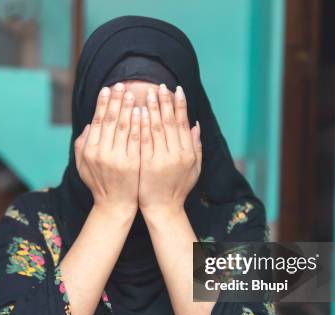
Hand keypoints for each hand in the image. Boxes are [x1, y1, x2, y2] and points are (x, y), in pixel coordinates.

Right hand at [75, 83, 140, 216]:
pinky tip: (142, 112)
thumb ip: (82, 144)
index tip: (108, 88)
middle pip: (110, 120)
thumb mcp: (83, 165)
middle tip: (121, 84)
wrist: (115, 205)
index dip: (102, 103)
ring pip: (123, 127)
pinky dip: (139, 124)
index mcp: (89, 150)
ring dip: (128, 108)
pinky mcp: (132, 163)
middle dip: (116, 100)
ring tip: (132, 93)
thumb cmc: (99, 184)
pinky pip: (136, 139)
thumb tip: (90, 123)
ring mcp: (117, 158)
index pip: (97, 121)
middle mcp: (101, 153)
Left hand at [138, 84, 200, 216]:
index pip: (183, 123)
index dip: (180, 105)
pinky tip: (138, 112)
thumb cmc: (177, 188)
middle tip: (160, 86)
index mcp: (188, 153)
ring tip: (148, 93)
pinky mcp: (146, 164)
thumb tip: (196, 124)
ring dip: (153, 109)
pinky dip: (142, 125)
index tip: (176, 89)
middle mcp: (177, 154)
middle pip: (170, 122)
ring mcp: (161, 159)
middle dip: (165, 102)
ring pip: (157, 128)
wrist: (163, 209)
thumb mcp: (193, 168)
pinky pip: (143, 140)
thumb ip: (195, 146)